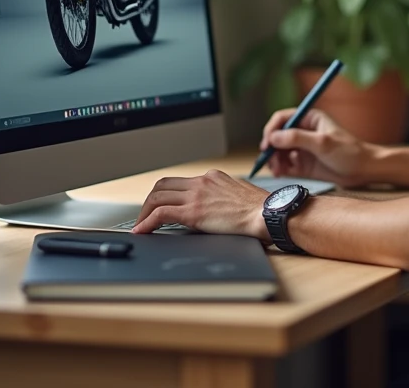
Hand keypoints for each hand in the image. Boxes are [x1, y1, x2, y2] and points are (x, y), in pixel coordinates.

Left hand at [131, 169, 268, 237]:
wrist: (267, 213)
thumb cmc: (261, 209)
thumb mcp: (239, 195)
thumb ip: (223, 197)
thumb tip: (216, 210)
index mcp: (213, 177)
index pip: (180, 182)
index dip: (165, 194)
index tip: (160, 206)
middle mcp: (202, 182)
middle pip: (163, 185)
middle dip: (150, 201)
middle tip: (145, 216)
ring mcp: (196, 195)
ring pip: (157, 196)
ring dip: (145, 212)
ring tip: (141, 226)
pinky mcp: (193, 211)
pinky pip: (161, 213)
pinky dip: (147, 222)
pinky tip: (142, 231)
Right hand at [260, 108, 376, 187]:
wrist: (363, 171)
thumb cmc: (349, 152)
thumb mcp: (323, 143)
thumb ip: (297, 139)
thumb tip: (273, 137)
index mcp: (309, 119)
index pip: (282, 119)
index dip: (271, 129)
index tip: (267, 143)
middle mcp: (303, 132)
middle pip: (277, 136)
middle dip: (271, 148)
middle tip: (270, 160)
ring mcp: (302, 148)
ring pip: (279, 151)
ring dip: (274, 160)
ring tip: (278, 170)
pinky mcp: (303, 163)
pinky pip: (285, 164)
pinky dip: (280, 168)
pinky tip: (282, 173)